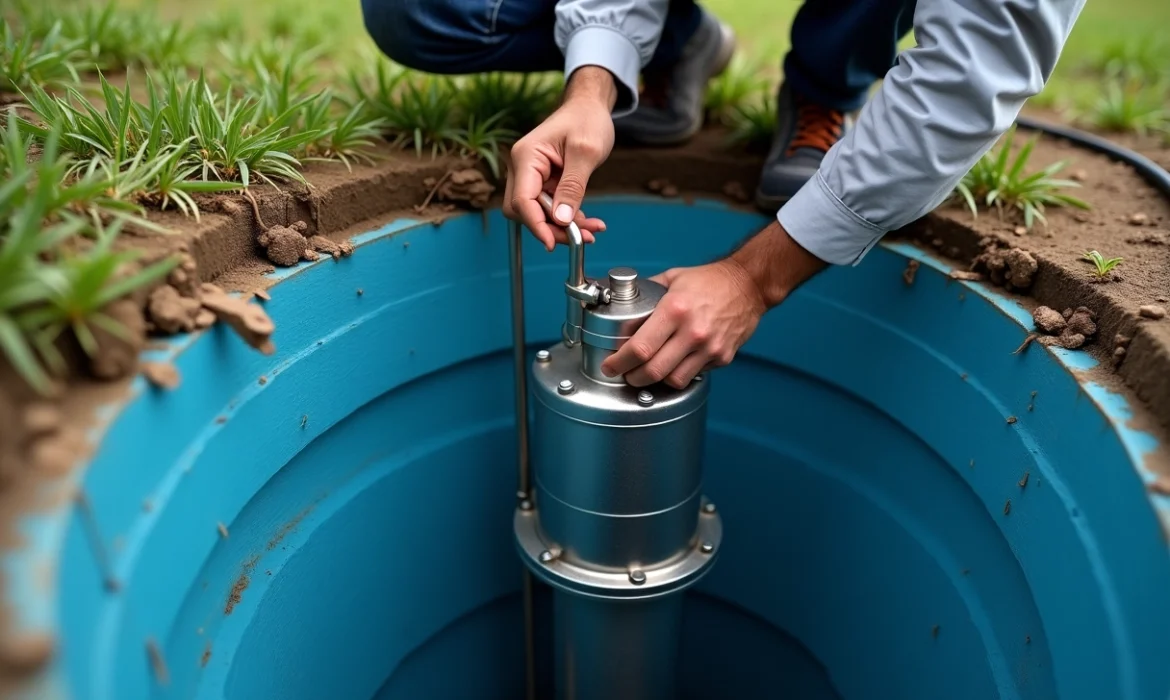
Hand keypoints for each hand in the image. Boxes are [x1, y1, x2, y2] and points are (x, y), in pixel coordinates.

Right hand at [503, 66, 616, 250]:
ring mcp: (532, 176)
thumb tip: (561, 218)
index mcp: (526, 157)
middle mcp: (523, 168)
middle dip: (550, 228)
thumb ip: (573, 186)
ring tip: (592, 231)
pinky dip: (567, 218)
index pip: (522, 200)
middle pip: (525, 212)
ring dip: (562, 226)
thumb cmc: (587, 120)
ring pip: (538, 214)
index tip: (553, 243)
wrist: (590, 107)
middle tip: (580, 238)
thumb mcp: (586, 152)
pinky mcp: (544, 183)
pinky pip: (550, 208)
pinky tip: (587, 223)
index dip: (536, 225)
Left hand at [600, 259, 766, 388]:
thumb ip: (647, 293)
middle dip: (633, 377)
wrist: (749, 285)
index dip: (619, 363)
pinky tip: (675, 364)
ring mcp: (709, 348)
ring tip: (649, 372)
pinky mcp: (722, 357)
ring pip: (673, 380)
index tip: (610, 366)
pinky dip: (680, 374)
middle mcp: (692, 332)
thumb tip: (623, 304)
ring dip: (656, 381)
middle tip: (625, 374)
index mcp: (675, 310)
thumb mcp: (673, 278)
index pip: (640, 347)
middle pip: (653, 371)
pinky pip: (694, 375)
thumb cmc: (711, 280)